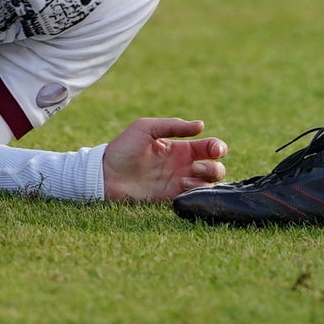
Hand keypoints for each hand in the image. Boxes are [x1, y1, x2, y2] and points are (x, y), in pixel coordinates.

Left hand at [102, 117, 227, 201]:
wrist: (105, 174)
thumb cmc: (123, 148)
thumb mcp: (146, 128)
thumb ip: (173, 126)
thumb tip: (200, 126)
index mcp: (180, 148)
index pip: (209, 147)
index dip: (218, 147)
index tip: (213, 149)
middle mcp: (183, 165)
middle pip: (215, 167)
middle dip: (213, 166)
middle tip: (195, 166)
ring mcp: (178, 182)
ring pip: (209, 184)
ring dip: (205, 179)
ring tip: (185, 177)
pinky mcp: (171, 197)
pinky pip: (194, 197)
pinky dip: (195, 191)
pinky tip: (181, 185)